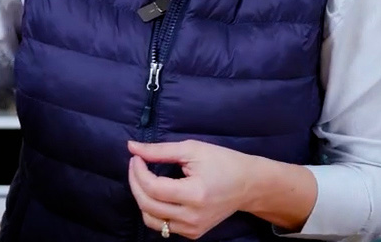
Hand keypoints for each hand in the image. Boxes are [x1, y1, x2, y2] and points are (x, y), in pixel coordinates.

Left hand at [127, 139, 255, 239]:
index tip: (136, 157)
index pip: (153, 188)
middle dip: (135, 183)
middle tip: (136, 165)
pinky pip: (163, 226)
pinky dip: (154, 210)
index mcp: (194, 194)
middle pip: (148, 205)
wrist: (248, 185)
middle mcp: (192, 217)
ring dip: (141, 199)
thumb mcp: (193, 150)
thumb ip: (160, 150)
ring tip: (144, 180)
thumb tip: (132, 147)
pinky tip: (158, 194)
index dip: (138, 172)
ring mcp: (192, 229)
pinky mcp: (193, 234)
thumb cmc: (223, 162)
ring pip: (151, 220)